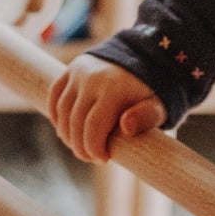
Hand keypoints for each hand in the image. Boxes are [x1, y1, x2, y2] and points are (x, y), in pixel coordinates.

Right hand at [48, 55, 165, 162]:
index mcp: (115, 90)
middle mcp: (93, 79)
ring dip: (66, 133)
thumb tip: (127, 126)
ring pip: (62, 110)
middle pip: (75, 122)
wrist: (146, 56)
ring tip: (78, 146)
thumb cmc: (152, 92)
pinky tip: (64, 129)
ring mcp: (80, 72)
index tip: (103, 159)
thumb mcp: (160, 106)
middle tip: (89, 157)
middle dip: (79, 146)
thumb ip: (147, 117)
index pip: (93, 128)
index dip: (93, 149)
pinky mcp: (72, 68)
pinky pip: (55, 94)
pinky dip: (55, 114)